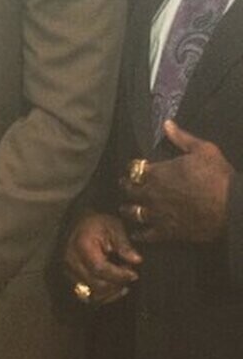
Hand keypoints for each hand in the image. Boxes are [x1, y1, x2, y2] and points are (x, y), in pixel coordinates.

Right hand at [64, 211, 139, 304]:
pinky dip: (101, 295)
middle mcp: (71, 261)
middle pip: (96, 284)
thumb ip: (125, 245)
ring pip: (92, 294)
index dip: (119, 275)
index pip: (100, 269)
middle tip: (128, 275)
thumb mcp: (114, 228)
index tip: (133, 274)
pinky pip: (86, 296)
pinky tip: (112, 287)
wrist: (81, 223)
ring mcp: (69, 271)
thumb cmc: (97, 224)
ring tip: (121, 281)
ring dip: (110, 292)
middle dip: (116, 283)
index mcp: (82, 246)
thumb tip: (136, 260)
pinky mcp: (70, 278)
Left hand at [120, 121, 232, 243]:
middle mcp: (151, 193)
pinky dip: (139, 234)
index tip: (134, 170)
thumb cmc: (219, 177)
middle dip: (126, 187)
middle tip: (126, 187)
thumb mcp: (203, 150)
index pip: (133, 168)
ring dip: (127, 209)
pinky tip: (137, 233)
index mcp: (157, 172)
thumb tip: (166, 123)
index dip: (133, 169)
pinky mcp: (166, 233)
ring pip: (131, 212)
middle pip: (128, 190)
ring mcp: (156, 214)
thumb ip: (182, 138)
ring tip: (127, 209)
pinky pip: (145, 235)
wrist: (234, 209)